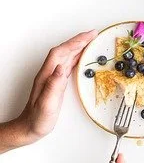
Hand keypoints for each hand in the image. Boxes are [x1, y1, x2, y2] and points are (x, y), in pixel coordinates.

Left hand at [0, 30, 96, 152]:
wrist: (29, 128)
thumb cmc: (37, 119)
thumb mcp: (47, 104)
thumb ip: (53, 85)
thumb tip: (61, 67)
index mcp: (47, 76)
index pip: (61, 53)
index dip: (75, 42)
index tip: (89, 36)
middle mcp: (49, 73)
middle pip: (64, 51)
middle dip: (79, 40)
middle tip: (94, 34)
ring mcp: (52, 77)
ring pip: (66, 56)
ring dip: (79, 47)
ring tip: (91, 41)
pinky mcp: (57, 82)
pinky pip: (68, 64)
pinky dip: (77, 57)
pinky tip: (83, 57)